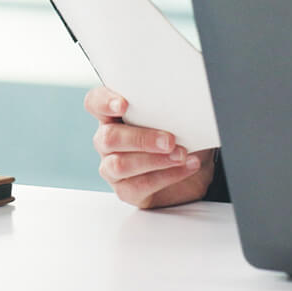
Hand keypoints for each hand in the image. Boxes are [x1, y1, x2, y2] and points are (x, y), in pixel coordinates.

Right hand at [85, 85, 216, 208]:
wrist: (196, 166)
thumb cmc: (182, 135)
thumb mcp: (178, 116)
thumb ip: (170, 106)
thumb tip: (183, 100)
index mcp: (115, 115)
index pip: (95, 102)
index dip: (104, 102)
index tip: (123, 104)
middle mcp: (109, 140)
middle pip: (108, 138)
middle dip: (141, 138)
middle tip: (169, 140)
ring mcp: (113, 167)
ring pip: (120, 165)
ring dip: (155, 160)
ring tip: (181, 155)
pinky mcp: (126, 190)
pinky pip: (140, 185)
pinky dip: (168, 175)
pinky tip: (187, 166)